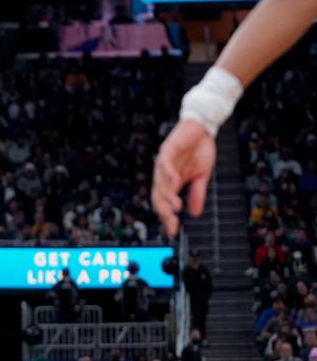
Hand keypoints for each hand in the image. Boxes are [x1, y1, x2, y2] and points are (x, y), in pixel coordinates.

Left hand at [152, 118, 215, 236]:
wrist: (202, 129)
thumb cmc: (199, 151)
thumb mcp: (201, 176)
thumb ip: (197, 193)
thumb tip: (195, 214)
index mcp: (171, 181)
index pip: (164, 202)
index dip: (167, 217)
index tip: (172, 231)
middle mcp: (164, 174)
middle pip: (158, 196)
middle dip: (164, 211)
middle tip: (171, 224)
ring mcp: (164, 162)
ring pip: (160, 182)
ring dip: (167, 196)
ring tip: (175, 208)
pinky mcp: (167, 150)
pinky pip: (164, 164)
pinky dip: (168, 174)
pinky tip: (174, 182)